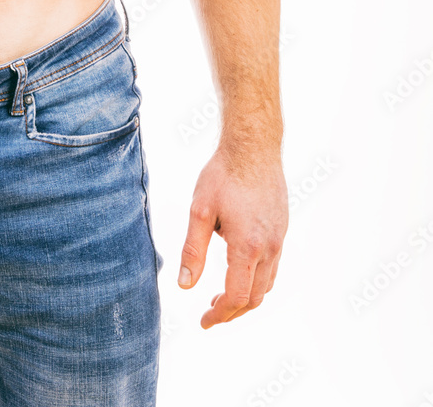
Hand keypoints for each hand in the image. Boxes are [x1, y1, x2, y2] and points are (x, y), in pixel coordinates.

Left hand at [178, 147, 287, 328]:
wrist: (253, 146)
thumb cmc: (223, 175)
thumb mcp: (199, 211)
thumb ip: (193, 251)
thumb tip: (184, 286)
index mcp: (247, 247)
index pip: (237, 296)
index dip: (220, 314)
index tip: (204, 322)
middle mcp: (269, 248)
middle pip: (255, 297)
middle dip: (232, 311)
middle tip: (209, 313)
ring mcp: (279, 239)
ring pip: (267, 283)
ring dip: (246, 297)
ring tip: (221, 296)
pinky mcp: (282, 229)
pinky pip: (273, 266)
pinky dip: (256, 279)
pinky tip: (238, 270)